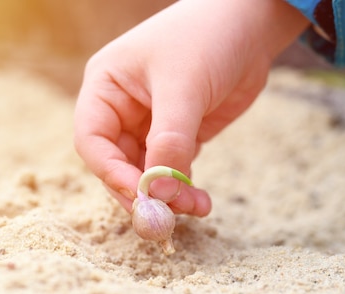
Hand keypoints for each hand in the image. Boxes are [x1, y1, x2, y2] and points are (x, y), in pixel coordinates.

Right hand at [74, 0, 307, 215]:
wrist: (251, 25)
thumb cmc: (207, 39)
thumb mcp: (184, 88)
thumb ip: (169, 140)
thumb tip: (160, 192)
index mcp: (106, 88)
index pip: (93, 141)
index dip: (111, 173)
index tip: (140, 196)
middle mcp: (122, 109)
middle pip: (118, 164)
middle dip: (142, 191)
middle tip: (166, 217)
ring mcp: (150, 125)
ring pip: (146, 173)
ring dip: (167, 195)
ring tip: (195, 207)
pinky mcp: (179, 136)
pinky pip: (172, 170)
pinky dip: (184, 189)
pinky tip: (200, 200)